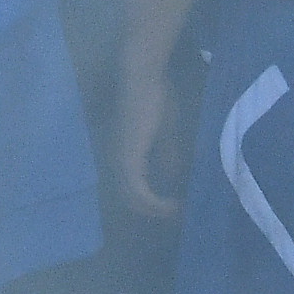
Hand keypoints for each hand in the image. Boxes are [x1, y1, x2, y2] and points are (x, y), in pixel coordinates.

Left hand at [114, 70, 183, 220]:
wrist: (143, 79)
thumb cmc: (155, 99)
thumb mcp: (165, 134)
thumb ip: (166, 155)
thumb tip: (171, 177)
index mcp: (125, 154)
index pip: (131, 188)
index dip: (151, 201)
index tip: (174, 206)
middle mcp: (118, 160)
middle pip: (130, 199)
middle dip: (152, 210)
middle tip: (175, 213)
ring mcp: (121, 160)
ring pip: (133, 199)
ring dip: (155, 209)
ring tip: (176, 210)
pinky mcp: (129, 158)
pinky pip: (139, 191)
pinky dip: (154, 202)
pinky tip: (172, 204)